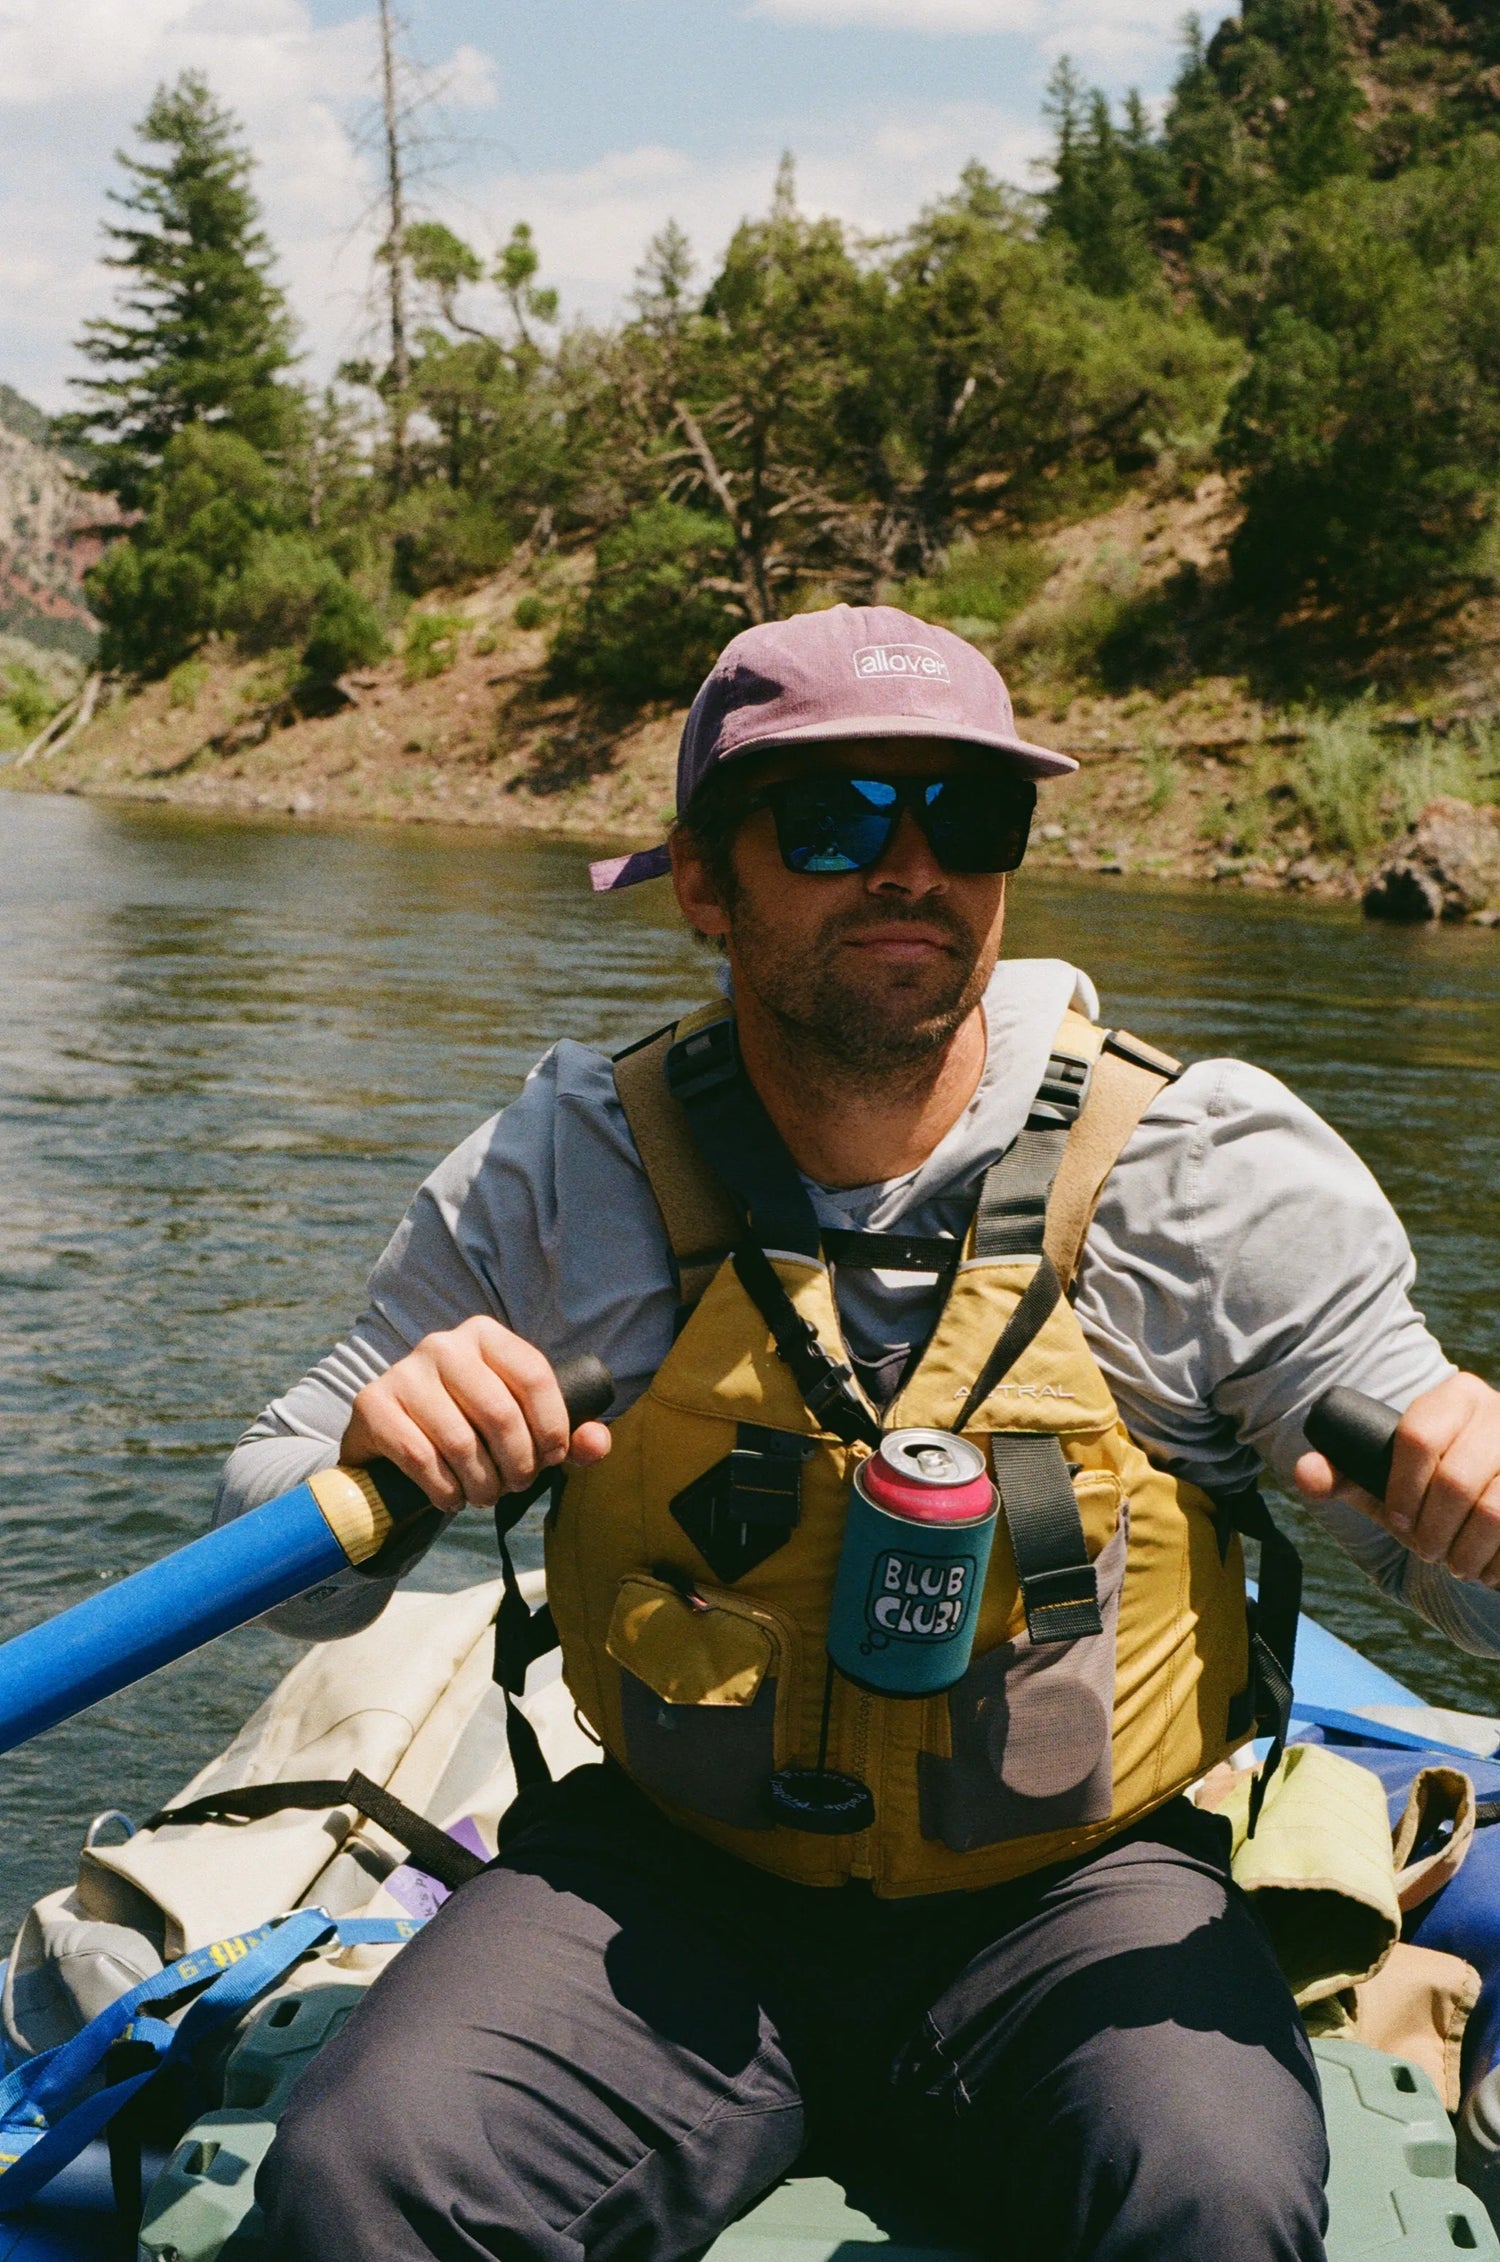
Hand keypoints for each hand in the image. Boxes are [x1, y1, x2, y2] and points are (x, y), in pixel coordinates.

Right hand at [340, 1317, 611, 1512]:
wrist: (390, 1446)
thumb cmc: (470, 1432)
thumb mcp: (524, 1430)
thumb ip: (570, 1438)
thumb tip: (596, 1444)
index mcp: (486, 1336)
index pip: (535, 1377)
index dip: (553, 1427)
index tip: (552, 1460)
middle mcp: (443, 1344)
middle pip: (500, 1414)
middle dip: (517, 1465)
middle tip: (515, 1486)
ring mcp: (404, 1371)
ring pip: (461, 1442)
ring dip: (482, 1485)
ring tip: (484, 1495)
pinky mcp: (373, 1404)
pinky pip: (421, 1457)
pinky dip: (444, 1490)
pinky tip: (450, 1498)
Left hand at [1294, 1370, 1499, 1586]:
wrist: (1495, 1502)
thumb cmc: (1433, 1490)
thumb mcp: (1387, 1481)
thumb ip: (1342, 1476)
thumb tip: (1303, 1473)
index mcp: (1455, 1397)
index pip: (1418, 1436)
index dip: (1401, 1489)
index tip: (1397, 1522)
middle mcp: (1499, 1411)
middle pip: (1456, 1479)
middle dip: (1434, 1531)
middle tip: (1428, 1553)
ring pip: (1496, 1510)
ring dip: (1469, 1552)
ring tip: (1459, 1565)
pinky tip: (1491, 1569)